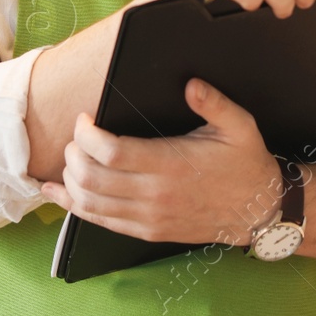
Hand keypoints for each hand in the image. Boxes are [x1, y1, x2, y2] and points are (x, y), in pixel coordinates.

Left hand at [39, 79, 286, 245]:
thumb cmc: (246, 164)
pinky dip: (72, 206)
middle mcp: (154, 195)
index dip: (86, 133)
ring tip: (73, 157)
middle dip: (74, 152)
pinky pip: (99, 221)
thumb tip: (191, 84)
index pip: (110, 152)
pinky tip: (57, 192)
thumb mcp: (239, 126)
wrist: (258, 210)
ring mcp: (148, 218)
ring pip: (88, 203)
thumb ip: (214, 102)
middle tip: (78, 135)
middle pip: (90, 177)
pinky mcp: (146, 231)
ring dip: (70, 178)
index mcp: (170, 165)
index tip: (85, 118)